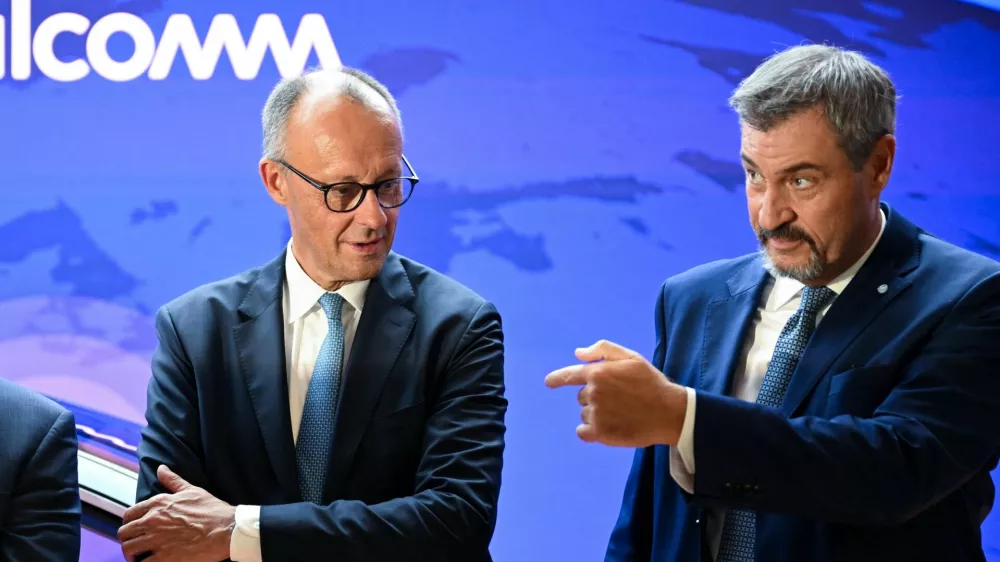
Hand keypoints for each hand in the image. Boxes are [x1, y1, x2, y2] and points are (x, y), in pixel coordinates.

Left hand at [119, 465, 235, 561]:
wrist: (226, 529)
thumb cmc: (212, 510)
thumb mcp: (192, 490)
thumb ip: (172, 480)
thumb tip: (161, 469)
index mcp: (158, 504)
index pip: (129, 514)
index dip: (128, 523)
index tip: (134, 529)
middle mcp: (152, 521)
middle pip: (124, 533)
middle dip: (127, 539)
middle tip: (136, 544)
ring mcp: (157, 540)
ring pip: (129, 549)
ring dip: (132, 554)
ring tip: (139, 557)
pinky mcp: (164, 558)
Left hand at [545, 340, 687, 446]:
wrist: (668, 412)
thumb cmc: (651, 383)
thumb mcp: (631, 358)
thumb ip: (603, 350)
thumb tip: (578, 353)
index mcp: (598, 373)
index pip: (569, 375)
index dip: (557, 378)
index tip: (549, 382)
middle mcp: (593, 392)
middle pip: (582, 396)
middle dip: (596, 396)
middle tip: (620, 399)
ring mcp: (596, 413)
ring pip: (585, 414)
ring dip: (596, 414)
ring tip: (620, 413)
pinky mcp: (600, 433)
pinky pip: (582, 432)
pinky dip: (590, 431)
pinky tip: (608, 428)